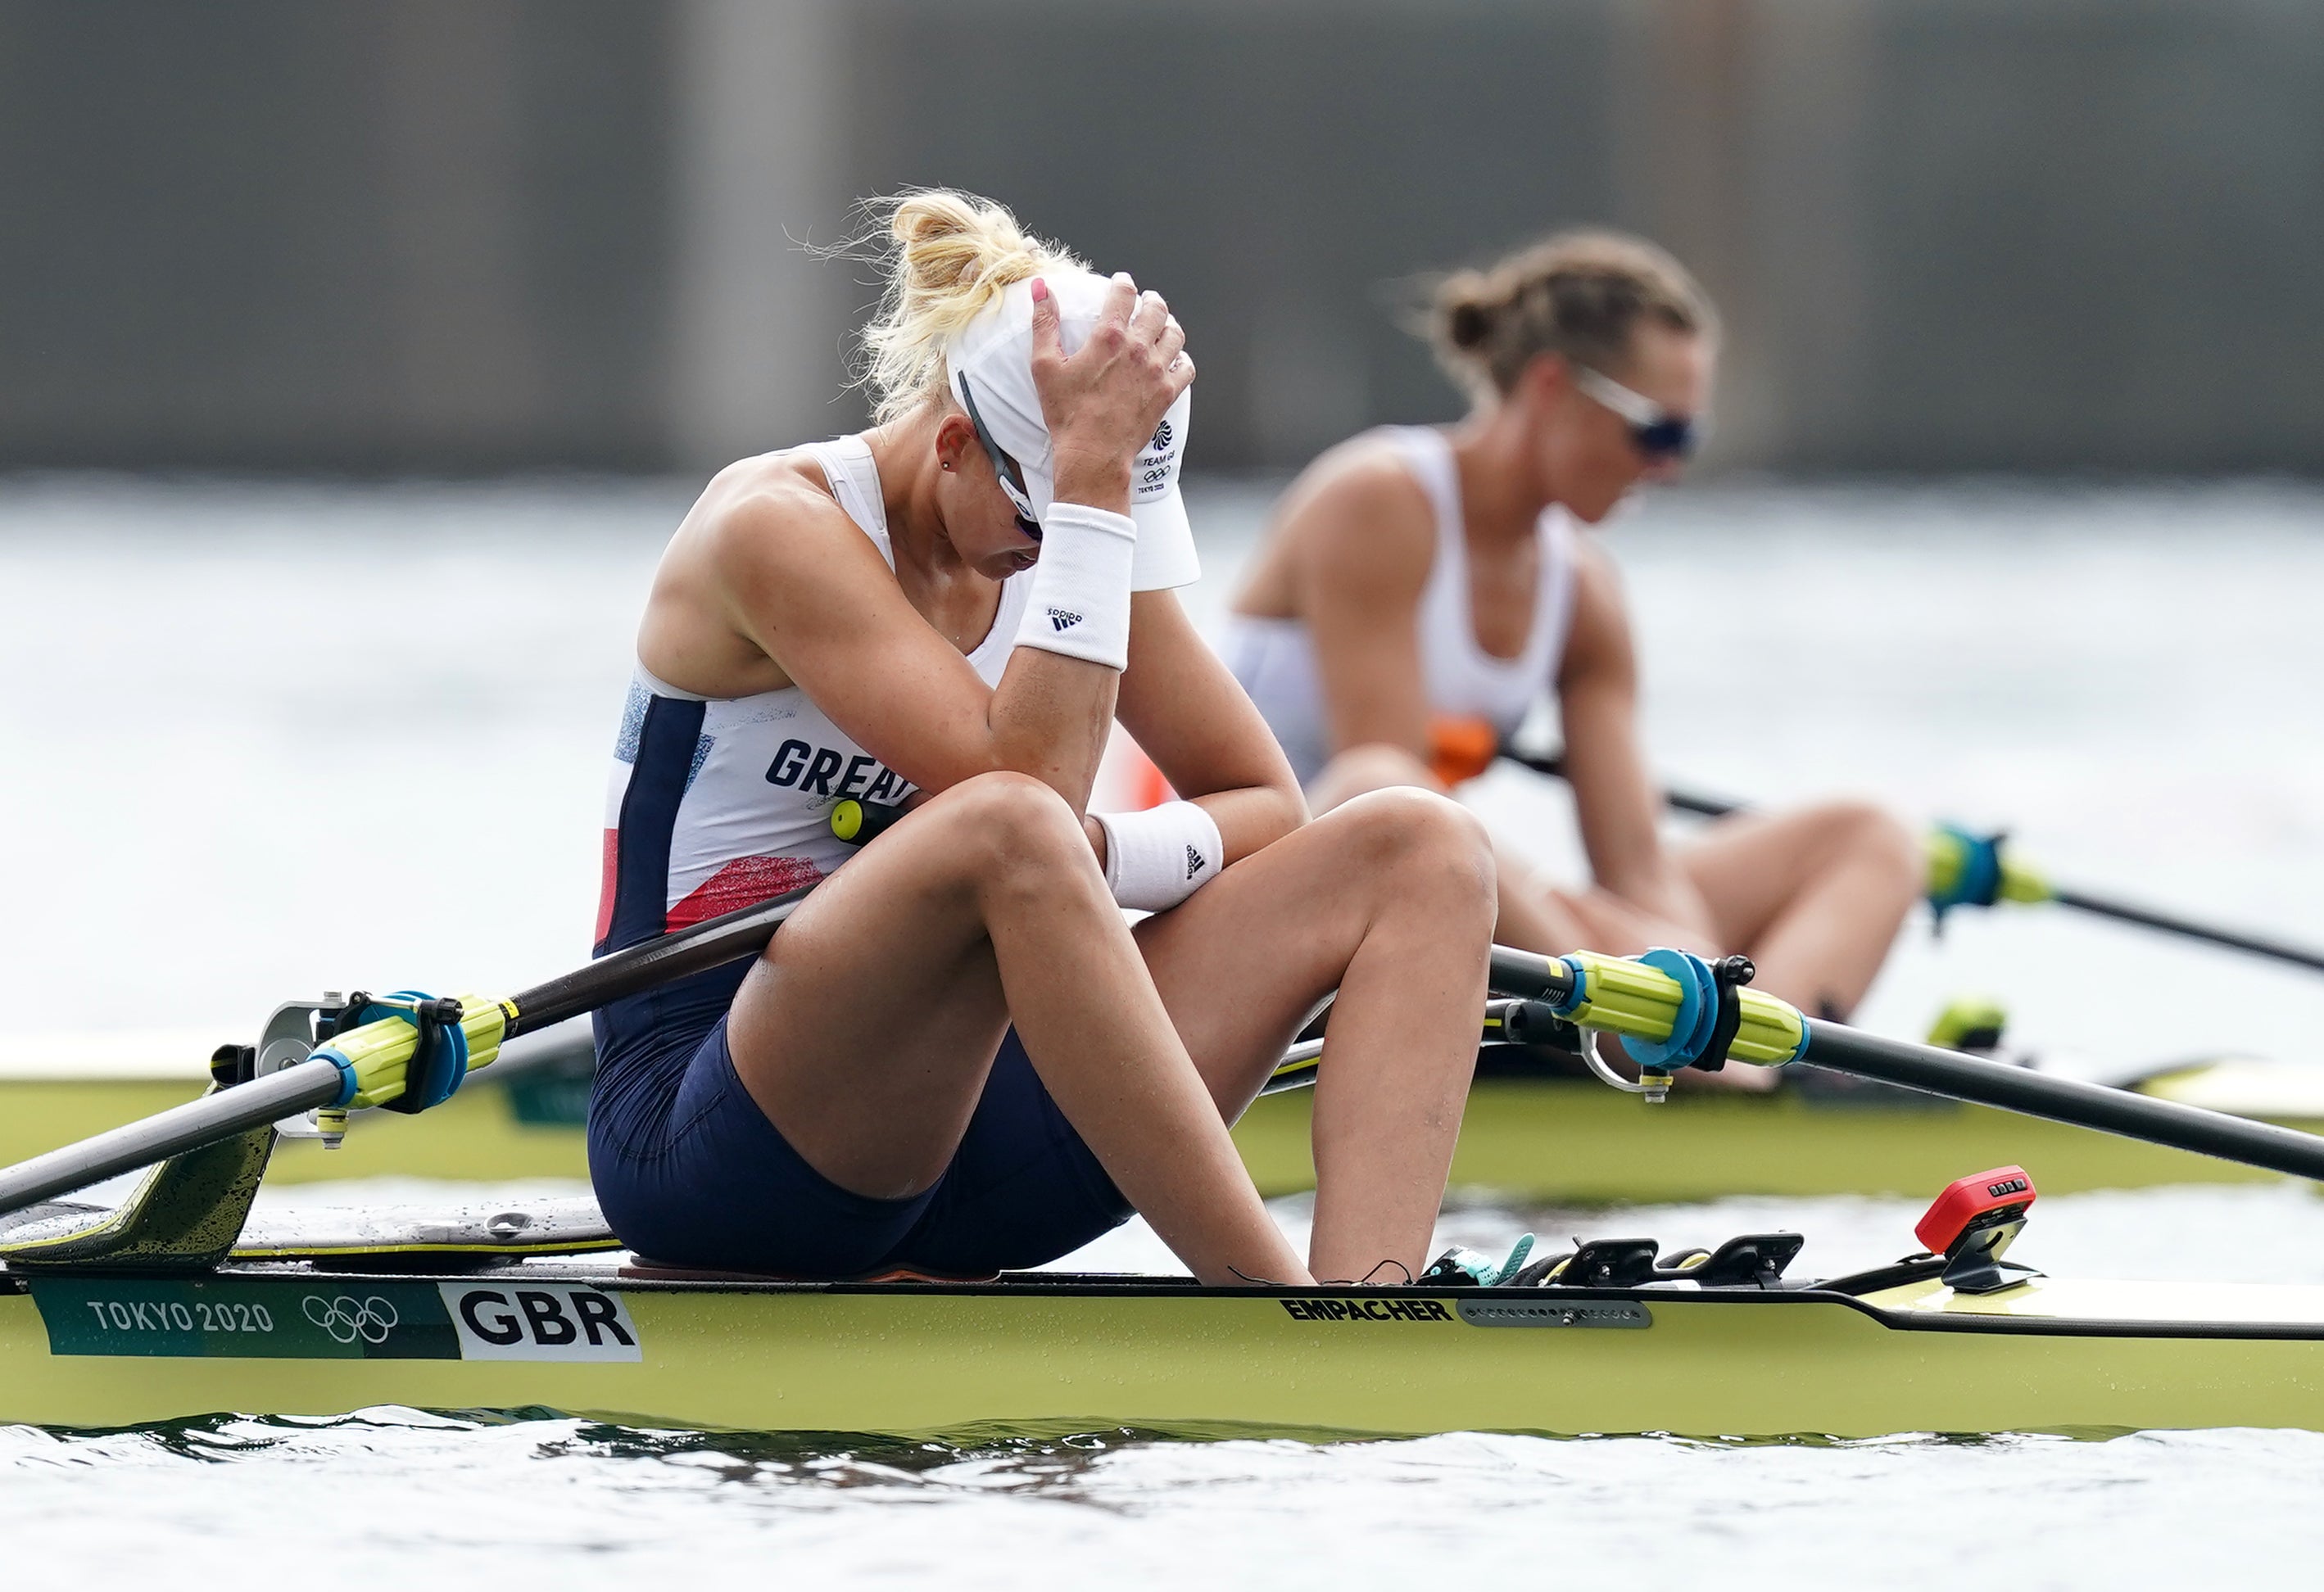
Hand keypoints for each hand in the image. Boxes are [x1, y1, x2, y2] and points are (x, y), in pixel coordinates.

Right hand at [1030, 273, 1193, 512]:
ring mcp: (1157, 371)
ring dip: (1169, 325)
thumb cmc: (1067, 414)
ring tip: (1162, 325)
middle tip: (1147, 301)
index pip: (1124, 295)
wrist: (1093, 454)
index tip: (1122, 283)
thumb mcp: (1045, 365)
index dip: (1124, 283)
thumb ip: (1044, 323)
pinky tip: (1173, 359)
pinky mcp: (1167, 393)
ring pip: (1175, 334)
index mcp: (1109, 337)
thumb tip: (1041, 289)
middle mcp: (1138, 349)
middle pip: (1157, 309)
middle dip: (1151, 300)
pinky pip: (1186, 367)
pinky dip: (1181, 358)